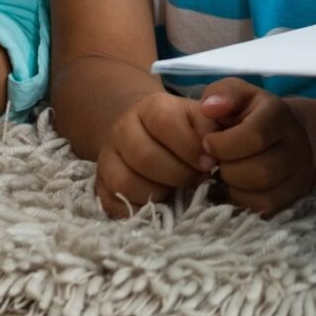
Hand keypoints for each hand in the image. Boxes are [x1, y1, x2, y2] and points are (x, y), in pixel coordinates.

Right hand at [94, 89, 232, 217]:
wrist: (146, 131)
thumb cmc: (182, 128)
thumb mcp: (199, 117)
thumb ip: (211, 126)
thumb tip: (215, 148)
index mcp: (151, 107)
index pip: (165, 123)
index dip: (189, 147)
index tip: (209, 163)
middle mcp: (122, 129)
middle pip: (145, 156)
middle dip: (178, 174)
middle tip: (196, 180)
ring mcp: (107, 157)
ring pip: (125, 182)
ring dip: (158, 193)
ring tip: (176, 190)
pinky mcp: (100, 183)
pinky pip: (113, 203)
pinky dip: (138, 208)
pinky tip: (157, 202)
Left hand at [198, 80, 315, 216]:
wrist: (285, 132)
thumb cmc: (250, 114)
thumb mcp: (237, 94)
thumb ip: (221, 93)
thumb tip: (208, 107)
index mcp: (279, 115)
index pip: (254, 135)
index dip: (223, 144)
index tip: (207, 143)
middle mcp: (296, 145)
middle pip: (259, 170)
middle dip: (227, 169)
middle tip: (216, 161)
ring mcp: (300, 174)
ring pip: (263, 195)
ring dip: (234, 187)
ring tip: (226, 173)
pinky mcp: (295, 197)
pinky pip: (264, 210)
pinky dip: (242, 202)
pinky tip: (235, 187)